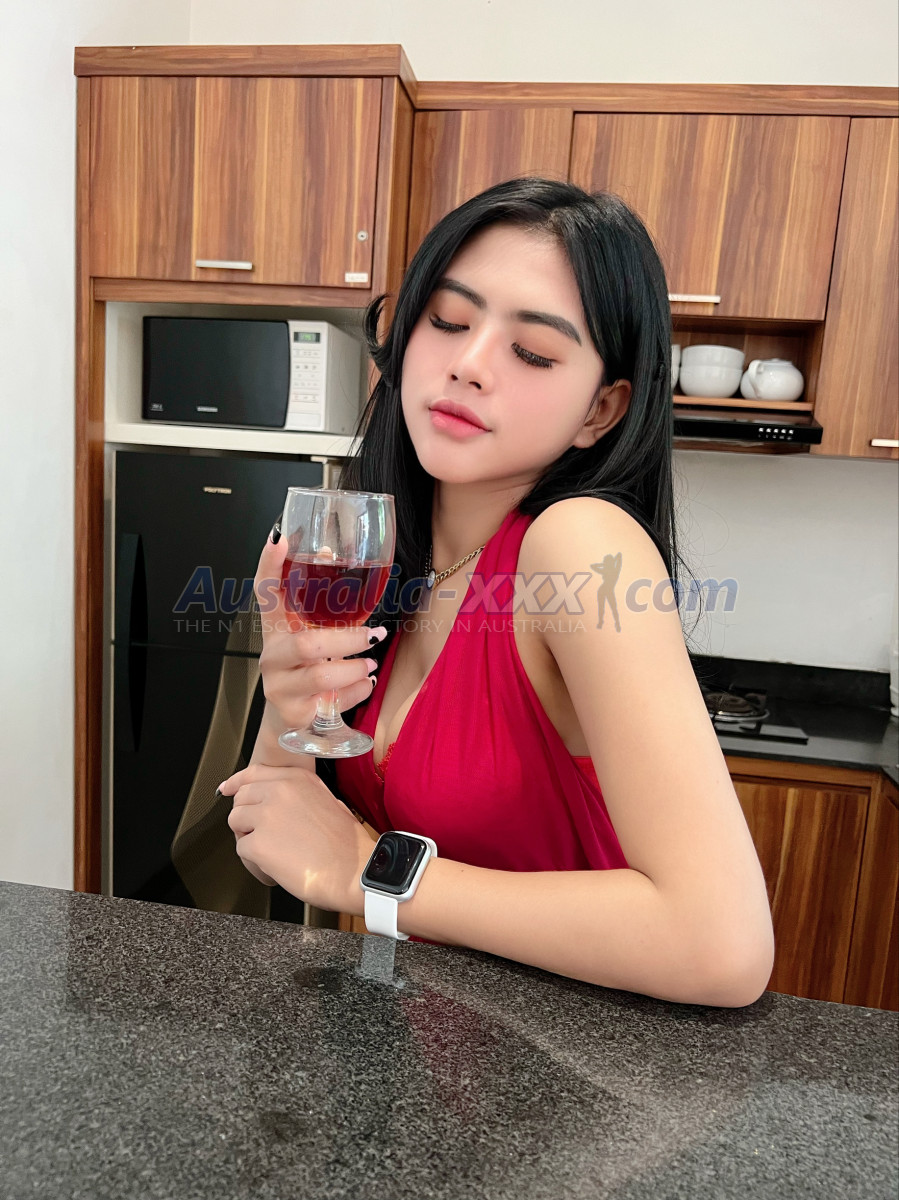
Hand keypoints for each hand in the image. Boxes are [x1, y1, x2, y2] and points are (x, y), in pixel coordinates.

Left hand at [221, 764, 377, 912]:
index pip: (253, 773)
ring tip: (271, 851)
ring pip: (235, 821)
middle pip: (240, 798)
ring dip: (247, 837)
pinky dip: (254, 861)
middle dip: (246, 816)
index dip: (236, 783)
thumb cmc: (347, 846)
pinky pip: (241, 849)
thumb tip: (279, 801)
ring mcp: (266, 816)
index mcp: (297, 779)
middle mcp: (279, 791)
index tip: (227, 789)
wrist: (354, 872)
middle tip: (262, 833)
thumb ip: (299, 794)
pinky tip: (273, 866)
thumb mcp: (328, 802)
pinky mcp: (258, 843)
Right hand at [254, 532, 385, 729]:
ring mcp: (280, 688)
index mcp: (276, 631)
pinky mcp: (295, 715)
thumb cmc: (307, 670)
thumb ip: (323, 604)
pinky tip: (365, 683)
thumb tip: (331, 553)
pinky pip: (332, 702)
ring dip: (354, 667)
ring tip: (370, 662)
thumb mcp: (312, 637)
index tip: (279, 540)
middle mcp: (272, 658)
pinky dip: (356, 691)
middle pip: (305, 643)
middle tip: (373, 634)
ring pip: (319, 676)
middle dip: (346, 639)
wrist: (292, 723)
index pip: (265, 593)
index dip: (269, 566)